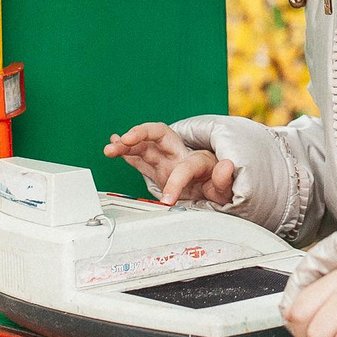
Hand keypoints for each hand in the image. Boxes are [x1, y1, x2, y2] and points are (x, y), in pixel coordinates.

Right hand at [103, 123, 236, 205]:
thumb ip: (225, 178)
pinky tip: (113, 145)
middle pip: (160, 136)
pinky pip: (139, 157)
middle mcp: (180, 155)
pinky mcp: (157, 169)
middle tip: (124, 141)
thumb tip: (227, 165)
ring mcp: (166, 161)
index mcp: (198, 160)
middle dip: (141, 135)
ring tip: (110, 147)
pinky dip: (126, 152)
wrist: (216, 188)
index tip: (168, 200)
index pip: (184, 167)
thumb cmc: (219, 186)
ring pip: (145, 146)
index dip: (176, 183)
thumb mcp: (226, 187)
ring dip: (126, 144)